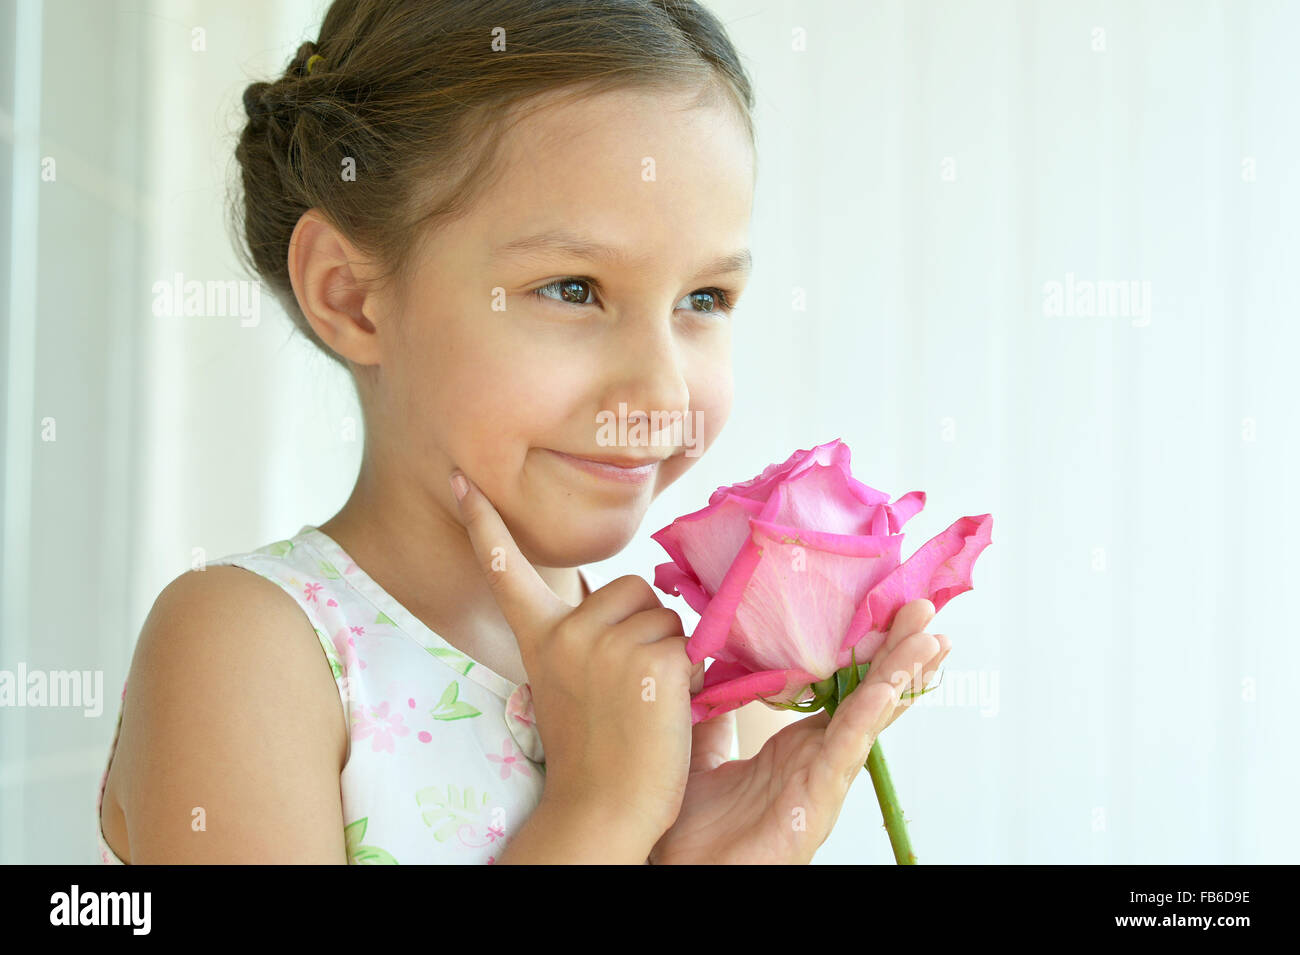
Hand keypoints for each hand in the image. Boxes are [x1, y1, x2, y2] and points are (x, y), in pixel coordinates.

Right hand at [449, 468, 701, 845]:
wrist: (602, 808)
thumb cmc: (596, 750)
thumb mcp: (574, 683)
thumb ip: (594, 636)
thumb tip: (647, 595)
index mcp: (542, 637)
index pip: (506, 569)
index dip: (482, 523)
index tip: (461, 480)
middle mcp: (568, 633)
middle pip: (633, 589)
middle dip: (645, 626)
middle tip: (629, 682)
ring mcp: (607, 645)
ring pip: (667, 616)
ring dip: (669, 651)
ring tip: (644, 700)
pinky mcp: (651, 662)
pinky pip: (691, 646)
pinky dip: (691, 676)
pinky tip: (664, 711)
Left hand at [648, 598, 947, 864]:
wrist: (676, 871)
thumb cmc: (688, 824)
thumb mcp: (700, 748)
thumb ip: (712, 708)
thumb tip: (705, 657)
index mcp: (795, 744)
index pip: (840, 688)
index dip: (862, 650)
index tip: (882, 608)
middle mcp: (817, 757)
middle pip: (867, 694)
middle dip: (898, 652)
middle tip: (923, 608)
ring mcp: (822, 778)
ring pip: (869, 716)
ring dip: (902, 676)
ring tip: (932, 640)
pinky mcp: (818, 800)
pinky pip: (847, 749)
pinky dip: (870, 716)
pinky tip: (890, 690)